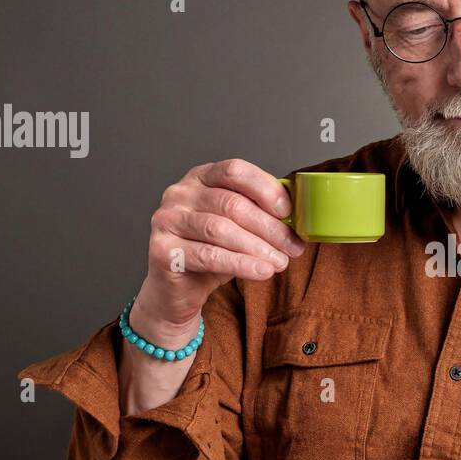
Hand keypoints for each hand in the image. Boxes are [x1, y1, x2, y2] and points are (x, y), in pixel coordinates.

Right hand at [134, 158, 306, 336]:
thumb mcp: (238, 226)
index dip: (265, 189)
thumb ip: (258, 213)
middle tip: (293, 246)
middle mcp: (179, 193)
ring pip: (220, 229)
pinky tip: (262, 271)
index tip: (288, 212)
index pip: (234, 171)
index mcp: (200, 177)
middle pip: (232, 203)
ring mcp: (167, 219)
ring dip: (258, 247)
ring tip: (281, 262)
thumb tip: (298, 217)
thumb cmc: (211, 251)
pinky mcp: (162, 249)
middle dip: (269, 227)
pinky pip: (208, 255)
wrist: (177, 288)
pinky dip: (241, 264)